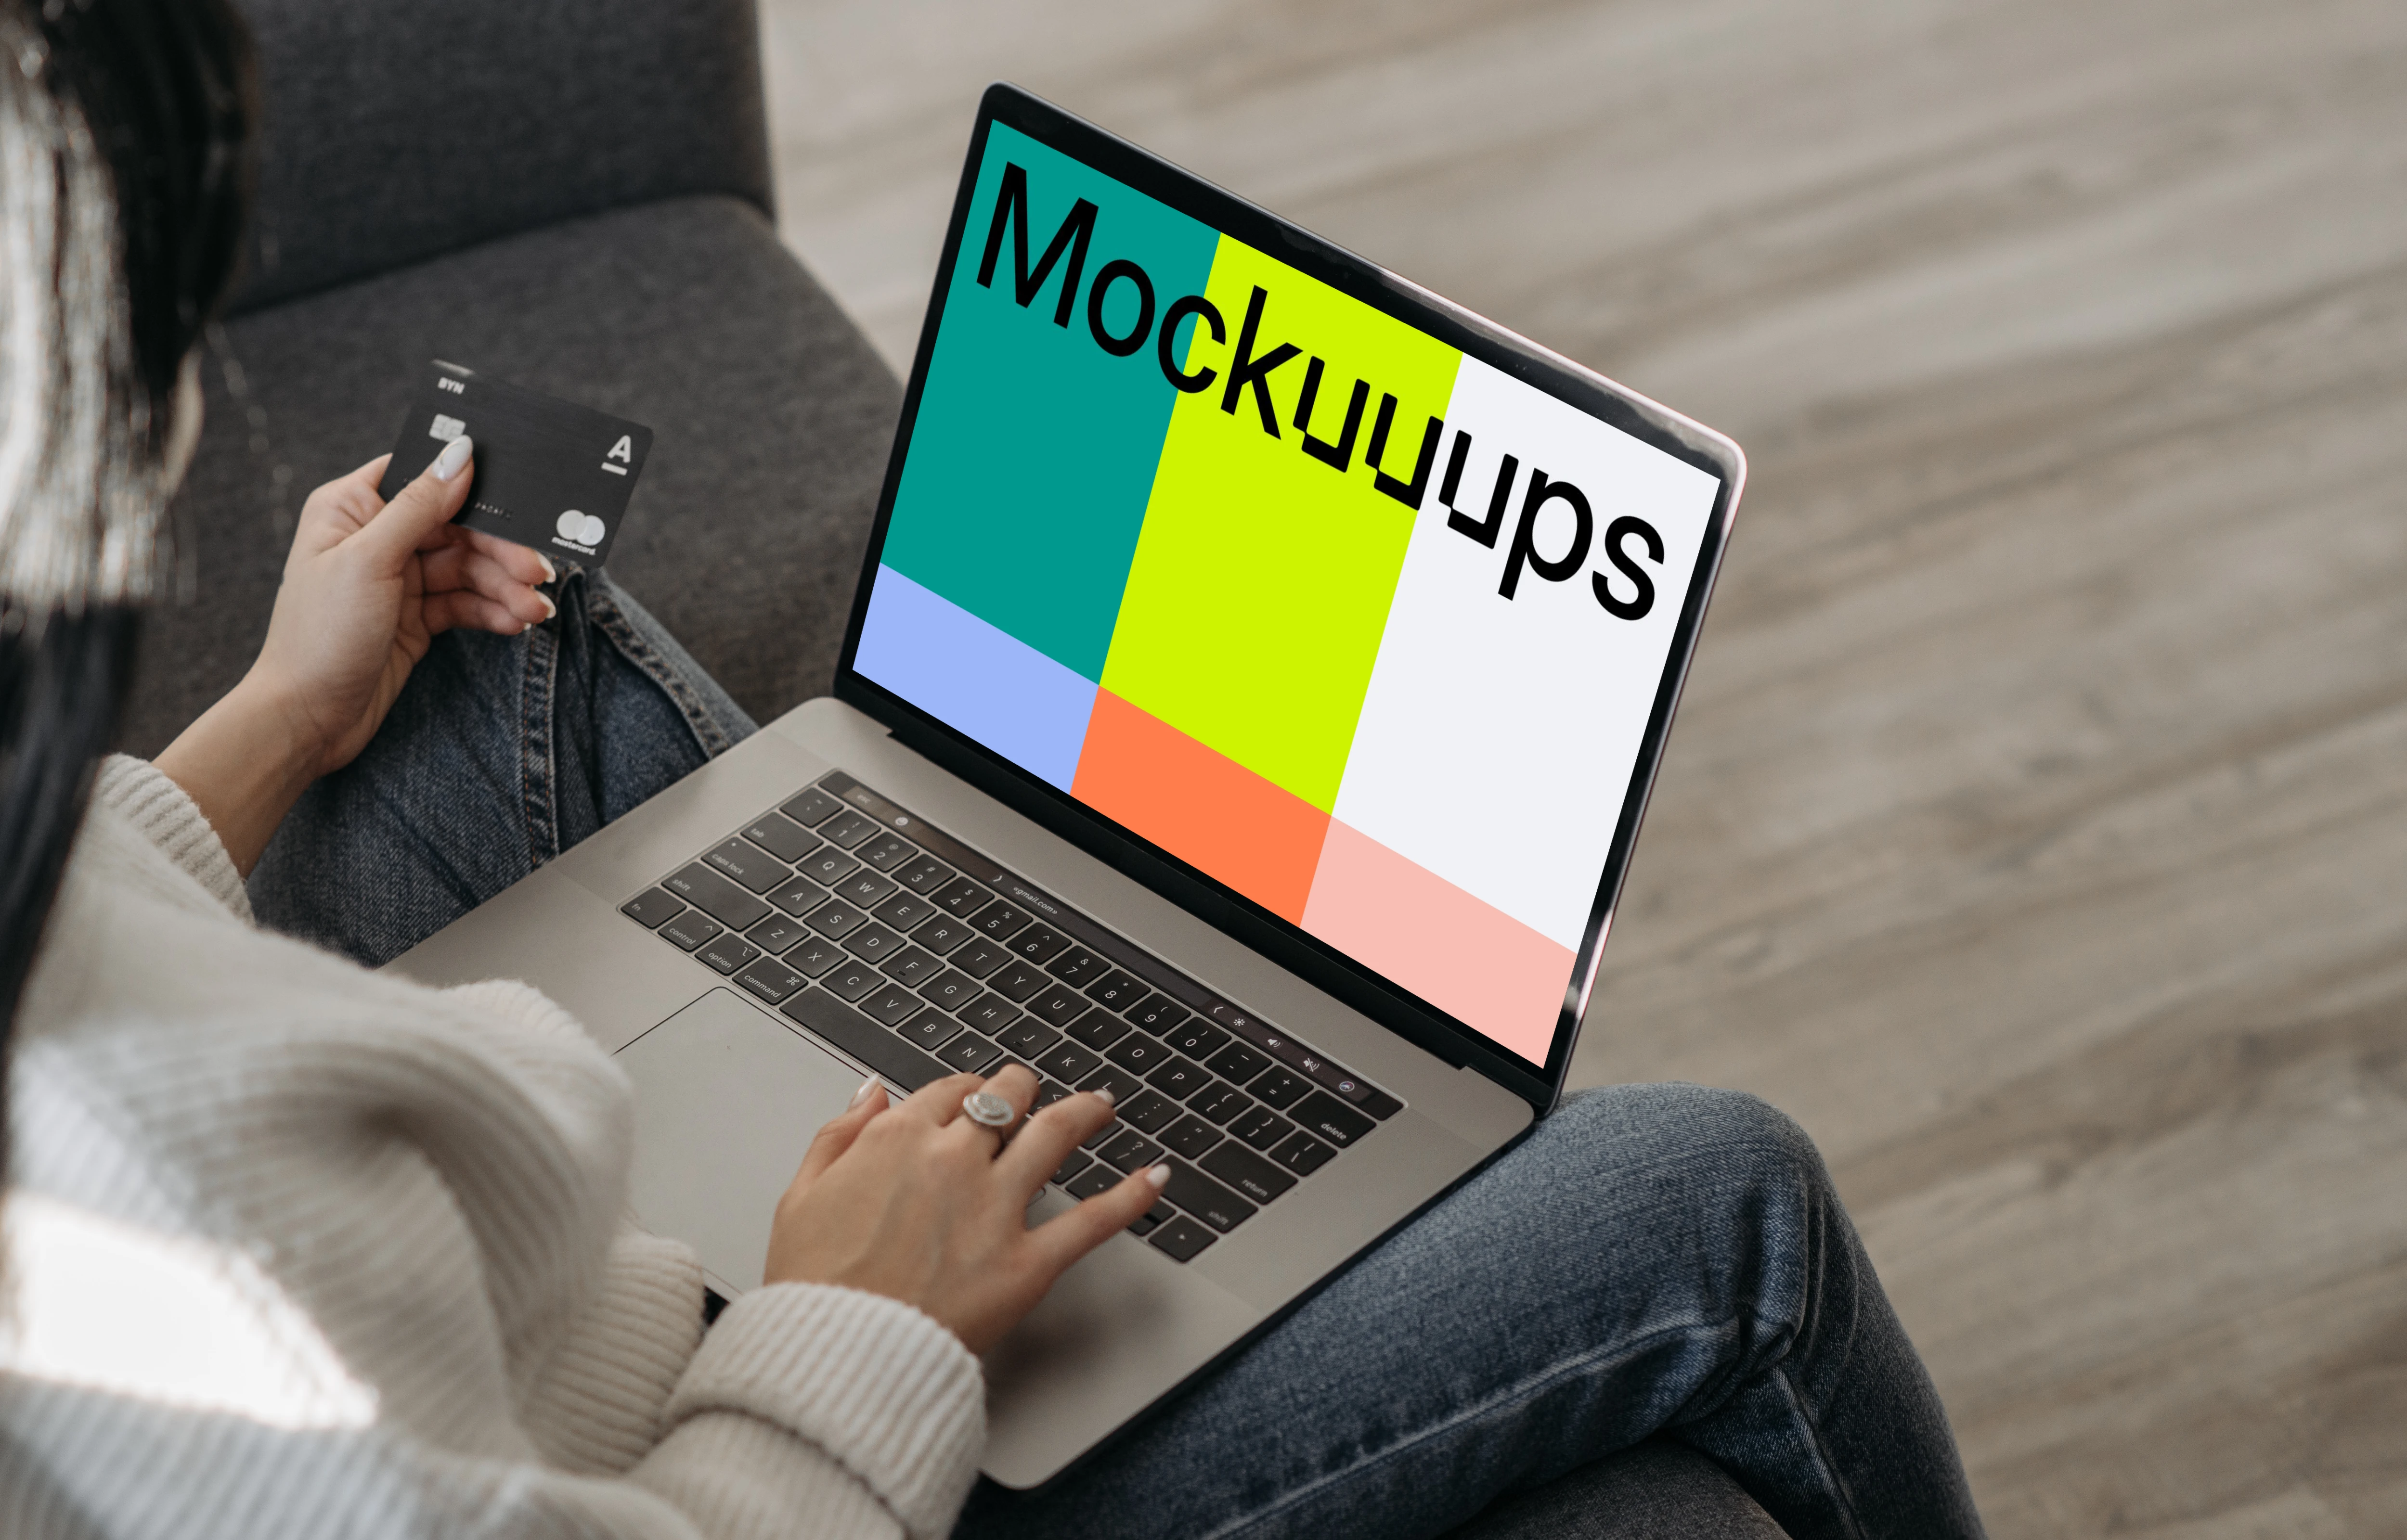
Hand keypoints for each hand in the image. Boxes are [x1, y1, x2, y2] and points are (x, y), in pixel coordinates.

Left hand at [157, 439, 556, 873]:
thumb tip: (459, 454)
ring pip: (468, 568)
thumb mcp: (369, 561)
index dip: (469, 483)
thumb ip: (418, 507)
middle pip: (457, 527)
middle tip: (538, 572)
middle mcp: (377, 537)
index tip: (518, 497)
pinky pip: (465, 603)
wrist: (306, 718)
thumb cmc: (319, 635)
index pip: (422, 477)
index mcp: (353, 508)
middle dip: (500, 551)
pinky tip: (515, 623)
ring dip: (505, 587)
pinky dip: (493, 611)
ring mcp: (399, 579)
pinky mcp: (417, 617)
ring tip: (535, 611)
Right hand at [764, 1065, 1166, 1353]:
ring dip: (1085, 1112)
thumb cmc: (813, 1288)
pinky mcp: (1028, 1261)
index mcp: (896, 1140)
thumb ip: (837, 1135)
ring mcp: (995, 1207)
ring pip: (1055, 1135)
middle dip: (1023, 1089)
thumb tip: (871, 1092)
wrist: (836, 1357)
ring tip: (1102, 1105)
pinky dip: (1130, 1196)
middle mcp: (953, 1160)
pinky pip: (1093, 1220)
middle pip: (1006, 1100)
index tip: (976, 1095)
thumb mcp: (799, 1197)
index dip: (968, 1089)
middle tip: (1034, 1092)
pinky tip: (1153, 1178)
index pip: (949, 1091)